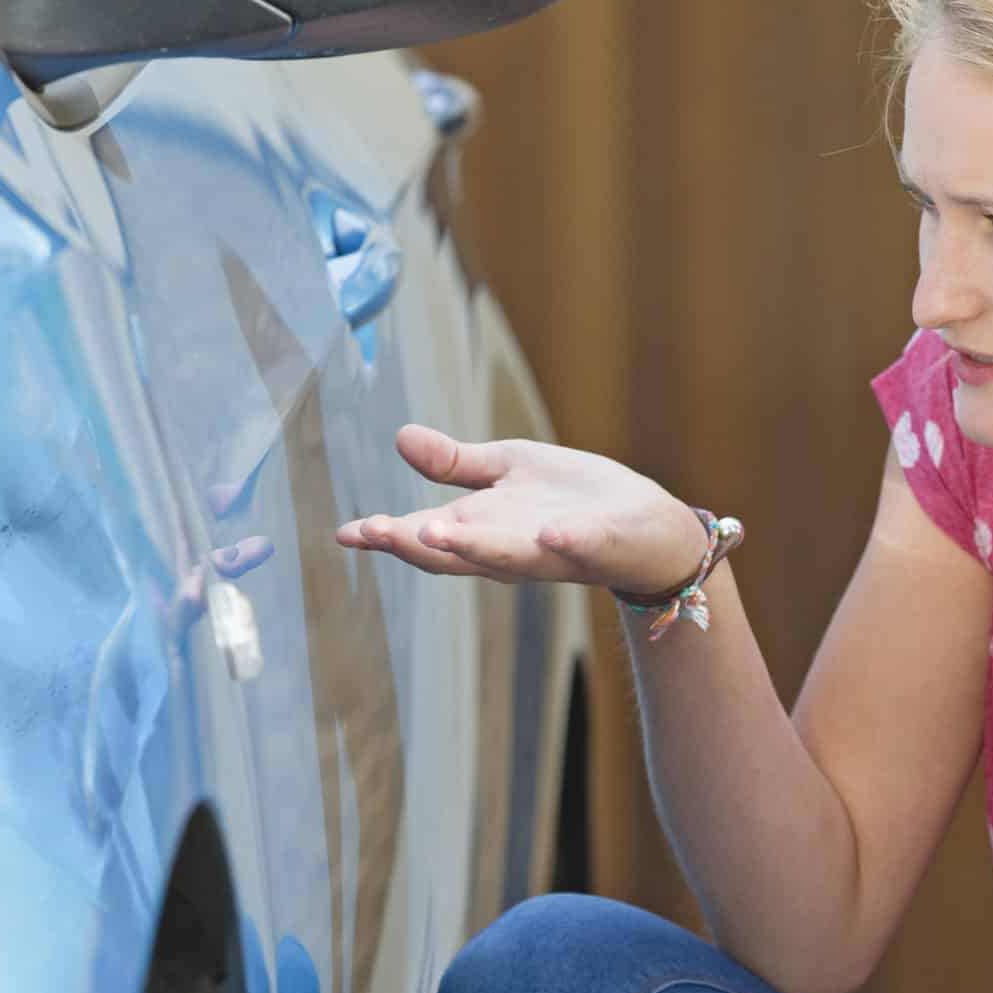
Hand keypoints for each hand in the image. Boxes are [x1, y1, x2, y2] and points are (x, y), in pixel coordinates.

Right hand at [335, 424, 711, 594]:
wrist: (647, 527)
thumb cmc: (572, 499)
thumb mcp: (508, 470)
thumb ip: (455, 463)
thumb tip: (399, 437)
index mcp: (483, 528)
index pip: (425, 535)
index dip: (385, 535)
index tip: (346, 533)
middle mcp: (510, 548)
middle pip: (455, 553)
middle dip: (415, 543)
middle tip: (373, 533)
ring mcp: (554, 551)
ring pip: (507, 556)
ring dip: (472, 546)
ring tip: (433, 533)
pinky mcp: (601, 544)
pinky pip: (583, 547)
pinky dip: (567, 544)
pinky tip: (552, 534)